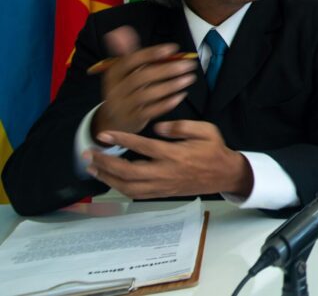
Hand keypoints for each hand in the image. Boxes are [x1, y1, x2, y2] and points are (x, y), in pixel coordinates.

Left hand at [83, 120, 252, 198]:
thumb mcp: (206, 130)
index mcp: (175, 154)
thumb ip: (181, 126)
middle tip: (89, 154)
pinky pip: (136, 194)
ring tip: (93, 168)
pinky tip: (109, 180)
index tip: (104, 135)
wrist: (225, 175)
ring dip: (108, 178)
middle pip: (128, 171)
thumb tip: (157, 127)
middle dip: (105, 164)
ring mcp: (163, 185)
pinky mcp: (162, 193)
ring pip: (128, 186)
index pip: (143, 147)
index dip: (121, 140)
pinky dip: (119, 188)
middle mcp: (166, 172)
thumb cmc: (215, 151)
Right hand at [92, 26, 197, 135]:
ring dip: (172, 85)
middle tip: (189, 65)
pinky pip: (152, 111)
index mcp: (113, 73)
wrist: (112, 121)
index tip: (173, 48)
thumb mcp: (122, 71)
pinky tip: (182, 95)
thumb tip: (122, 30)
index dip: (151, 53)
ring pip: (148, 94)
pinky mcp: (133, 119)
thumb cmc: (124, 89)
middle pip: (141, 77)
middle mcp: (114, 89)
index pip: (131, 60)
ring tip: (190, 78)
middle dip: (168, 70)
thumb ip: (127, 52)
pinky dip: (168, 103)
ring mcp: (122, 106)